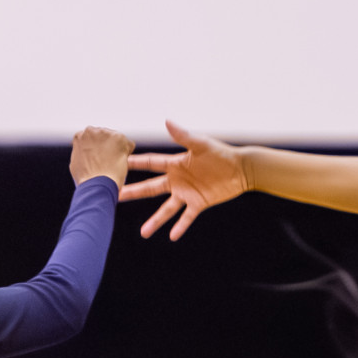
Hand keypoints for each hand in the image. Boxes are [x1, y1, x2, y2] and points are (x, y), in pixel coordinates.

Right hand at [69, 126, 134, 187]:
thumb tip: (89, 154)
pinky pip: (129, 145)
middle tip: (107, 163)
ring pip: (118, 140)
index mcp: (80, 136)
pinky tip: (119, 163)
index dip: (99, 150)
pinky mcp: (119, 137)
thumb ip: (83, 153)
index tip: (100, 159)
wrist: (96, 184)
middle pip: (106, 137)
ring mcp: (105, 133)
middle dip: (109, 147)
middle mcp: (91, 131)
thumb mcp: (77, 163)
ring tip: (111, 164)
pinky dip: (127, 154)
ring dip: (118, 150)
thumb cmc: (86, 179)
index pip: (94, 139)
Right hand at [120, 120, 251, 240]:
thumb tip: (167, 121)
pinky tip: (172, 236)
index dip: (135, 163)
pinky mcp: (199, 203)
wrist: (241, 169)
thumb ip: (183, 136)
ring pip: (166, 209)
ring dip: (155, 221)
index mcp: (175, 164)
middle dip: (134, 192)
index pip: (151, 163)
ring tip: (143, 233)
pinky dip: (180, 227)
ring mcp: (187, 193)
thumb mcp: (201, 144)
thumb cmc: (222, 153)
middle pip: (151, 188)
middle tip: (116, 197)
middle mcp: (177, 180)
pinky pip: (187, 217)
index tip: (118, 164)